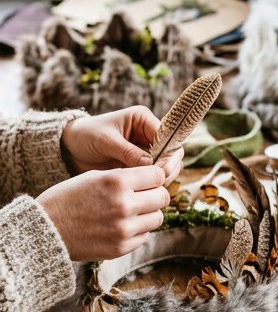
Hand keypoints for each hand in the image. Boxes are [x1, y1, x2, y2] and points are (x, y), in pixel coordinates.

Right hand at [37, 165, 172, 261]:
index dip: (154, 177)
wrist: (44, 230)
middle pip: (163, 198)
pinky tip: (120, 226)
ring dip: (148, 214)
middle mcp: (124, 205)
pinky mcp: (121, 247)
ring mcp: (124, 229)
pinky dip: (138, 231)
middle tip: (144, 197)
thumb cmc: (68, 198)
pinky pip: (145, 236)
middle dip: (155, 195)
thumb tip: (155, 180)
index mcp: (116, 181)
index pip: (157, 175)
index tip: (149, 181)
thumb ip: (126, 177)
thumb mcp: (95, 177)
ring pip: (157, 218)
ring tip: (130, 213)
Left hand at [61, 107, 182, 184]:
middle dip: (168, 167)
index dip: (168, 153)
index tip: (161, 169)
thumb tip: (151, 165)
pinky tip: (146, 191)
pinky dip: (153, 183)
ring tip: (151, 188)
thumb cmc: (86, 136)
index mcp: (143, 119)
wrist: (71, 148)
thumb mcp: (106, 141)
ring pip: (167, 166)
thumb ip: (128, 152)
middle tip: (159, 182)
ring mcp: (146, 151)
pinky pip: (155, 175)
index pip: (168, 136)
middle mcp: (149, 134)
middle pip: (172, 152)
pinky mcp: (141, 165)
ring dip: (162, 177)